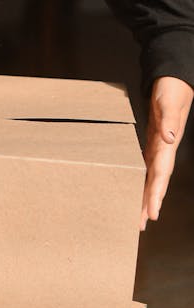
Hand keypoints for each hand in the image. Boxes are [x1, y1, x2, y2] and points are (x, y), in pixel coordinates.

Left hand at [140, 76, 192, 229]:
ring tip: (137, 216)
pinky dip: (141, 181)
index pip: (161, 175)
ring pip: (151, 179)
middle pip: (156, 183)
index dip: (156, 195)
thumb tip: (168, 138)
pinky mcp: (152, 145)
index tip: (153, 213)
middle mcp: (163, 151)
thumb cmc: (171, 91)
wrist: (174, 82)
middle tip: (139, 225)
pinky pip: (146, 169)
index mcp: (167, 146)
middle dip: (148, 204)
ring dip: (144, 197)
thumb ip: (168, 120)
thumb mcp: (168, 103)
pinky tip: (134, 190)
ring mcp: (158, 149)